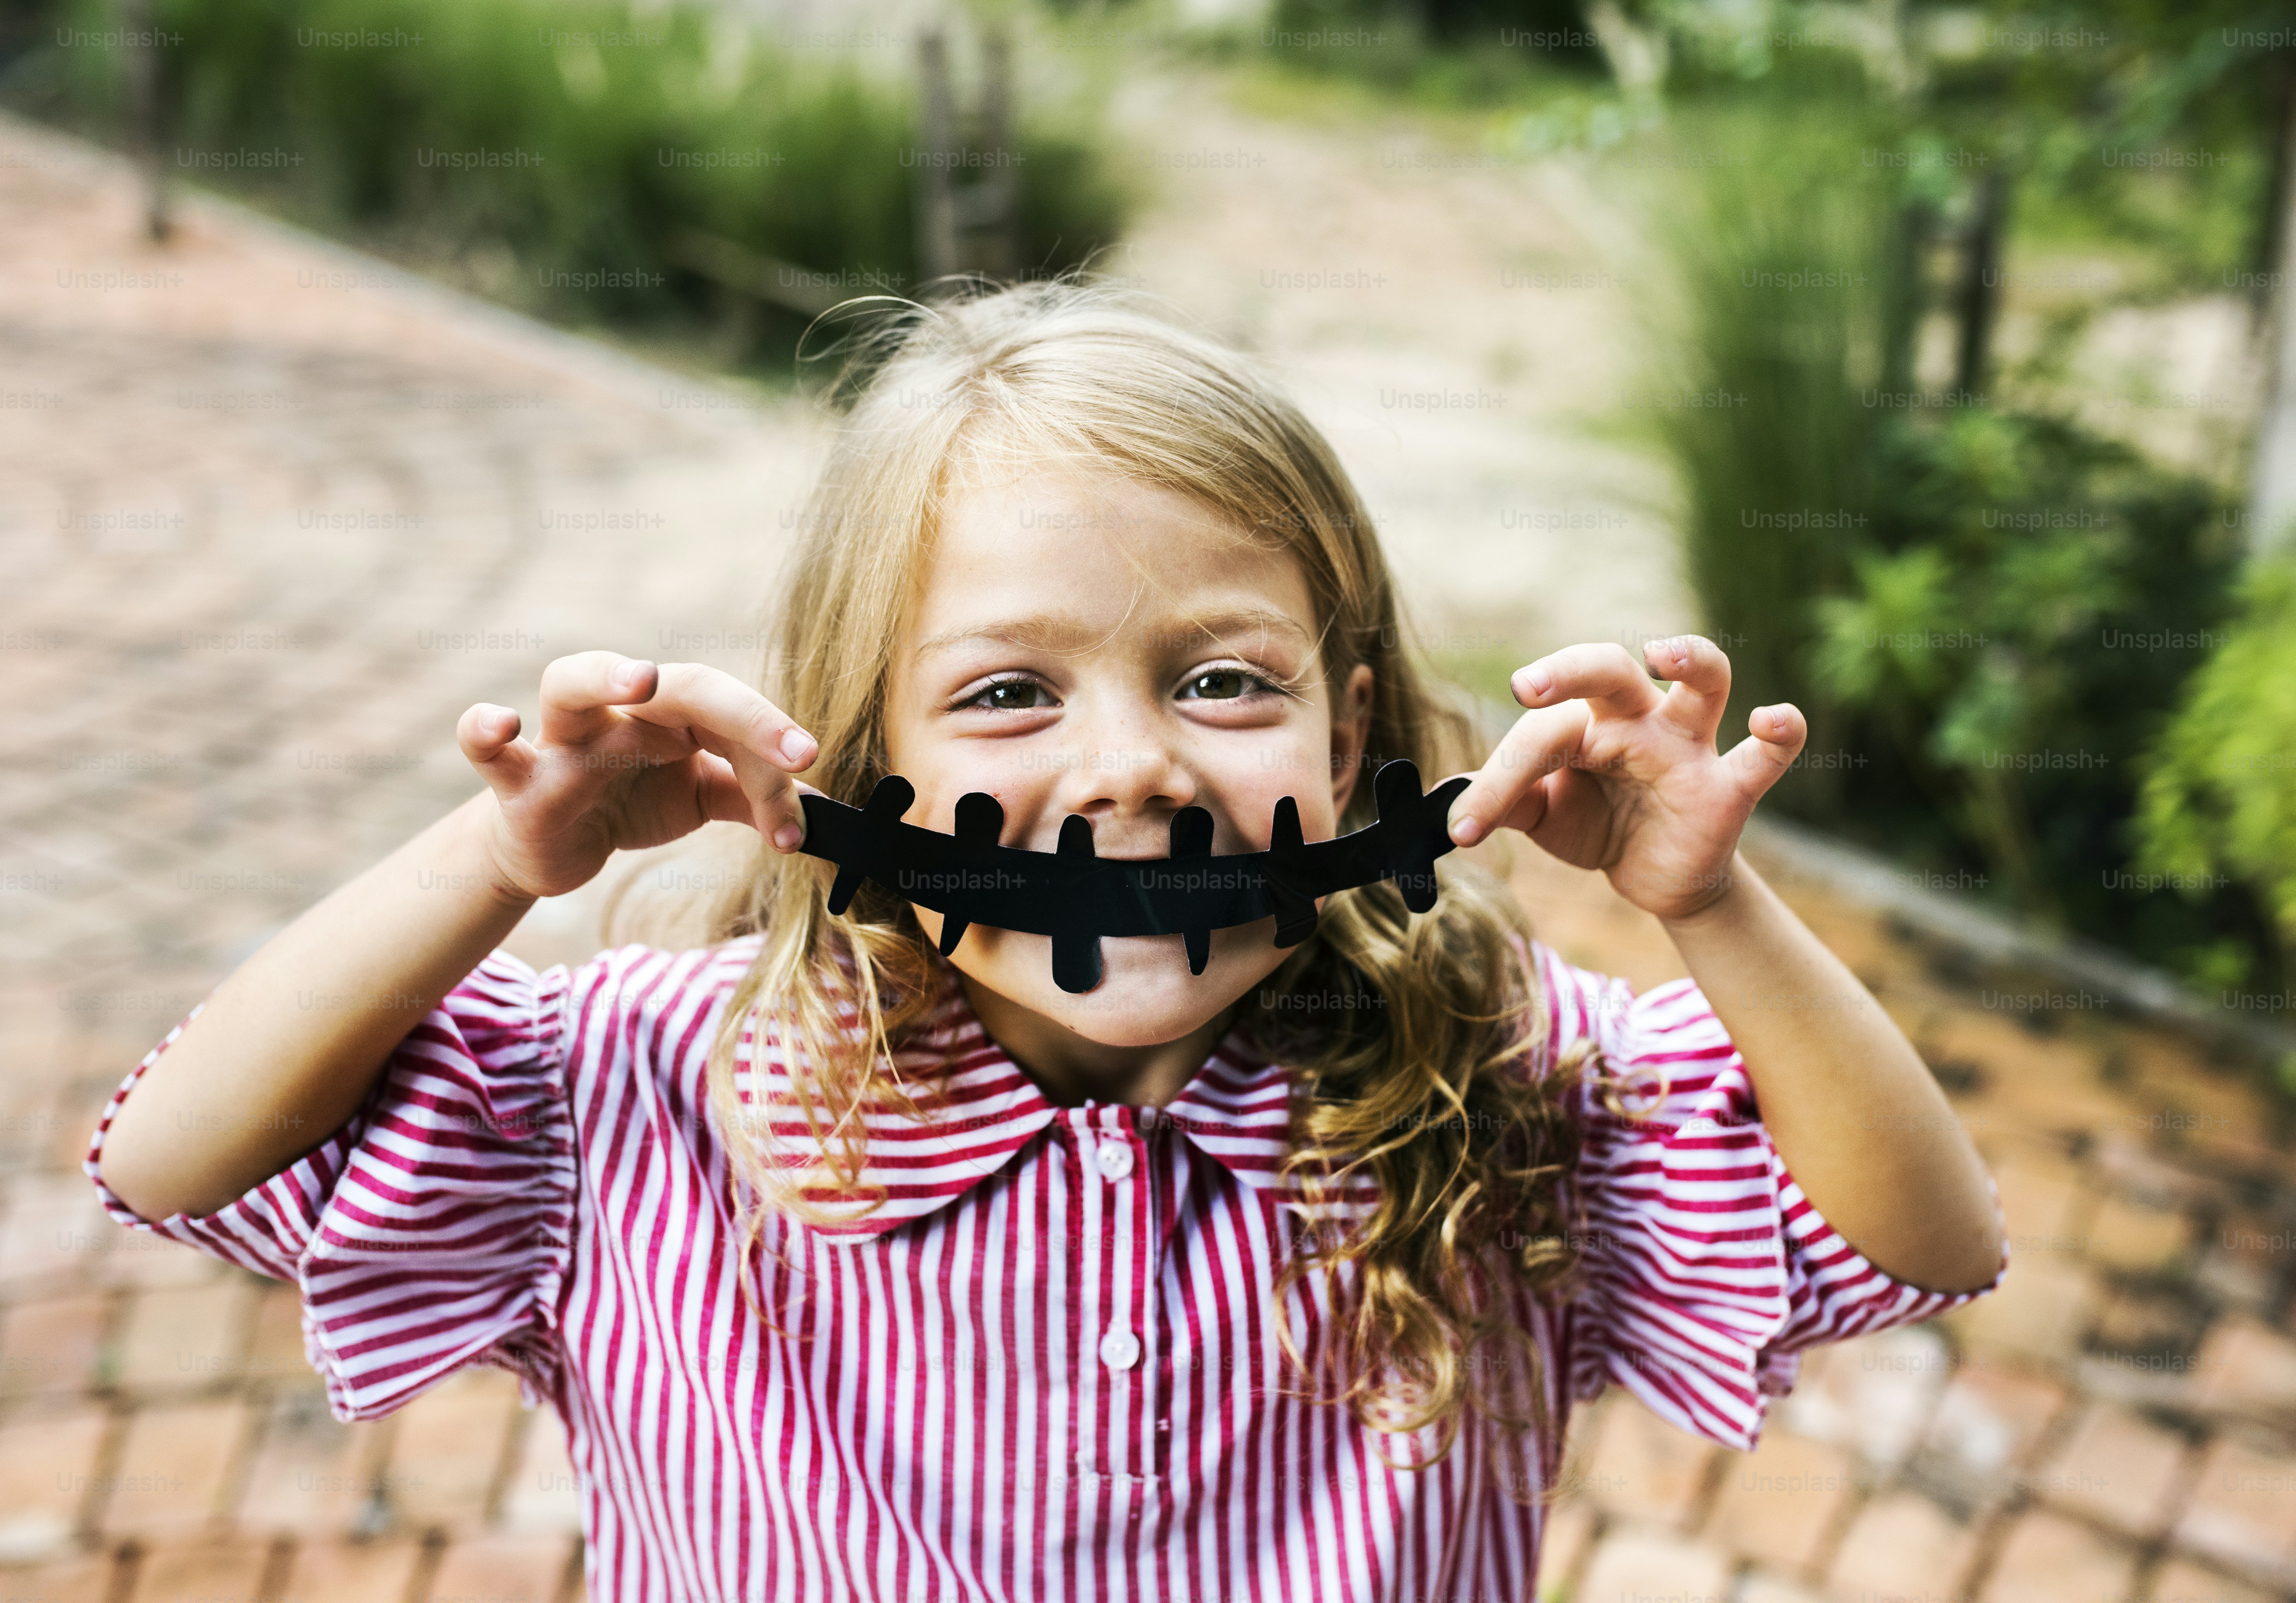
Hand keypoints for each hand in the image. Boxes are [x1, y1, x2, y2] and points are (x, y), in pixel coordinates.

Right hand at [457, 652, 818, 900]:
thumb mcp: (702, 799)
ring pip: (571, 682)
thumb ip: (755, 799)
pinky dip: (482, 727)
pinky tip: (498, 723)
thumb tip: (820, 812)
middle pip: (681, 684)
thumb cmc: (630, 804)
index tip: (815, 783)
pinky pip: (486, 744)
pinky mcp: (516, 777)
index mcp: (676, 714)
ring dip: (604, 673)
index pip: (738, 717)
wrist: (555, 848)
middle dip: (744, 712)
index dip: (778, 747)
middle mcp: (623, 712)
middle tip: (794, 750)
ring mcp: (564, 739)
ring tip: (639, 678)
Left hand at [1443, 636, 1804, 920]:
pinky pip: (1768, 753)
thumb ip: (1504, 802)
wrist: (1651, 879)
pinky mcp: (1729, 787)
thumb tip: (1451, 810)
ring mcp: (1689, 746)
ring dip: (1690, 655)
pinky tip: (1772, 720)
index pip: (1539, 734)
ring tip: (1662, 653)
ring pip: (1705, 678)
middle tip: (1526, 688)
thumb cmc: (1595, 825)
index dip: (1497, 781)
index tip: (1463, 830)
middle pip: (1610, 668)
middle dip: (1569, 668)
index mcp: (1585, 721)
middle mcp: (1638, 719)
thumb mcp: (1543, 816)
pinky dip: (1781, 731)